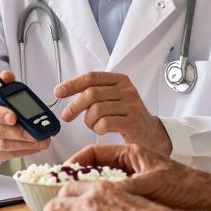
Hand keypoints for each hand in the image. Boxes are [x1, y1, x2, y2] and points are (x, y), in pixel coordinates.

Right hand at [0, 69, 49, 163]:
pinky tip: (36, 146)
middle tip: (36, 133)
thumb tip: (8, 75)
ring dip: (25, 144)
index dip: (0, 114)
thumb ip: (5, 84)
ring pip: (4, 145)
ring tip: (42, 141)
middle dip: (19, 133)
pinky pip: (9, 155)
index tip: (14, 117)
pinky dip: (25, 151)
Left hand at [55, 72, 171, 154]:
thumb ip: (94, 93)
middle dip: (74, 106)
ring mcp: (132, 106)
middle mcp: (127, 90)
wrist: (151, 133)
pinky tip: (101, 130)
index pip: (92, 77)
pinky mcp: (133, 123)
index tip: (58, 92)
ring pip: (96, 110)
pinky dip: (97, 129)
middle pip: (91, 94)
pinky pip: (105, 124)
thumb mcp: (113, 98)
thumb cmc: (127, 116)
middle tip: (67, 116)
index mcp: (120, 80)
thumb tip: (63, 91)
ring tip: (94, 125)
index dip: (72, 84)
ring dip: (89, 121)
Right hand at [69, 144, 210, 210]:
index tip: (62, 173)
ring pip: (103, 186)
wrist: (210, 199)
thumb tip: (100, 194)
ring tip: (73, 204)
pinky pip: (114, 199)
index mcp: (132, 154)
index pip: (96, 152)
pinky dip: (102, 205)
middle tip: (61, 190)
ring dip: (89, 194)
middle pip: (96, 169)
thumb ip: (127, 187)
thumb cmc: (187, 185)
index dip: (77, 162)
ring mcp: (134, 182)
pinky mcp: (139, 197)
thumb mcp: (153, 183)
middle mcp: (131, 167)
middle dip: (78, 179)